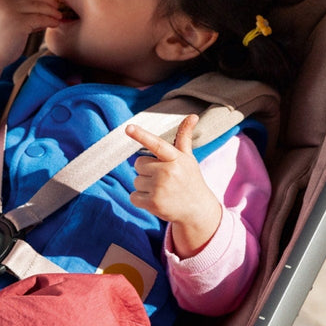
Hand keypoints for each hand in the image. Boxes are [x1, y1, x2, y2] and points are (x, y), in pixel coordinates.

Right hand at [0, 0, 63, 103]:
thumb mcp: (4, 22)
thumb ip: (18, 13)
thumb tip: (42, 10)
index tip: (49, 1)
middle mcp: (4, 3)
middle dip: (48, 2)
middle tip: (58, 8)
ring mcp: (10, 12)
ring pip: (39, 7)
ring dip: (52, 11)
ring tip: (59, 17)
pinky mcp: (19, 23)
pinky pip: (40, 19)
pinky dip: (49, 21)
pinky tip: (54, 24)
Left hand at [126, 114, 223, 256]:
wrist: (197, 210)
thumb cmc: (190, 179)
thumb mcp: (188, 158)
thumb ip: (184, 137)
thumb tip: (192, 115)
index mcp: (176, 158)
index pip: (156, 144)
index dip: (141, 135)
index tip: (128, 128)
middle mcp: (168, 172)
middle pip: (138, 163)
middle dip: (147, 170)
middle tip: (163, 178)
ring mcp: (160, 188)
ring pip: (135, 180)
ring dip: (144, 185)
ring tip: (161, 190)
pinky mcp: (153, 203)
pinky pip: (133, 196)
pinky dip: (140, 198)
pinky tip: (155, 200)